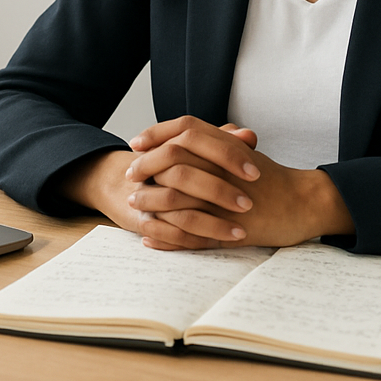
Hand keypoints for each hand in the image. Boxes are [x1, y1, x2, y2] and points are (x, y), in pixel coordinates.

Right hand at [53, 143, 249, 250]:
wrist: (125, 186)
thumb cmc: (173, 168)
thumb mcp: (197, 152)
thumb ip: (223, 141)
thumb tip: (249, 135)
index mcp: (172, 142)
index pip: (198, 140)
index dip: (228, 155)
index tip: (255, 170)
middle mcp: (155, 165)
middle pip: (184, 173)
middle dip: (219, 190)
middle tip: (248, 203)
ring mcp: (147, 192)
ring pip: (176, 205)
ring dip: (211, 221)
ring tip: (240, 232)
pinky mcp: (143, 217)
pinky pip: (168, 231)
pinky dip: (194, 239)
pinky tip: (218, 245)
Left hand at [126, 116, 353, 249]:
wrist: (304, 204)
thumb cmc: (273, 179)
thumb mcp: (243, 153)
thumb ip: (216, 143)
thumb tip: (181, 138)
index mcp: (227, 146)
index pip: (185, 129)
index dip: (156, 133)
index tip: (136, 142)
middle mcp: (224, 169)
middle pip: (174, 159)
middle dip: (146, 167)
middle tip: (131, 175)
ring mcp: (226, 200)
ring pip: (178, 197)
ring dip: (151, 201)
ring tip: (135, 205)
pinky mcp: (229, 229)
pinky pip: (191, 234)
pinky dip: (167, 236)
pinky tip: (149, 239)